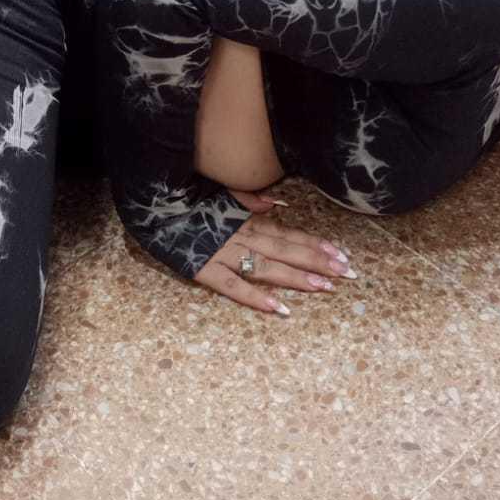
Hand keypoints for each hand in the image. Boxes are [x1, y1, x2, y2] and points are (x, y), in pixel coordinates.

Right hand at [193, 192, 357, 315]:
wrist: (151, 204)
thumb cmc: (187, 198)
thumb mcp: (221, 191)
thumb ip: (250, 198)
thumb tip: (277, 203)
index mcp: (246, 219)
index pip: (288, 233)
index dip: (315, 244)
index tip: (342, 255)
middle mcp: (240, 236)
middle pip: (285, 250)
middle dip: (318, 262)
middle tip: (347, 274)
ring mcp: (223, 253)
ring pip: (266, 267)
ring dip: (296, 278)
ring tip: (324, 288)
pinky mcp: (204, 270)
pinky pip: (233, 287)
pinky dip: (255, 298)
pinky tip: (278, 309)